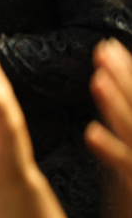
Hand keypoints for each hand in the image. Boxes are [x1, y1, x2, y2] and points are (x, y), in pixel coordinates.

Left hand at [87, 39, 131, 185]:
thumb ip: (124, 141)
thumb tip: (104, 111)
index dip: (128, 74)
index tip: (109, 47)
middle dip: (126, 77)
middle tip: (103, 47)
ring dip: (117, 105)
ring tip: (96, 77)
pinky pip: (128, 171)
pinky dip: (110, 151)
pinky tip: (89, 133)